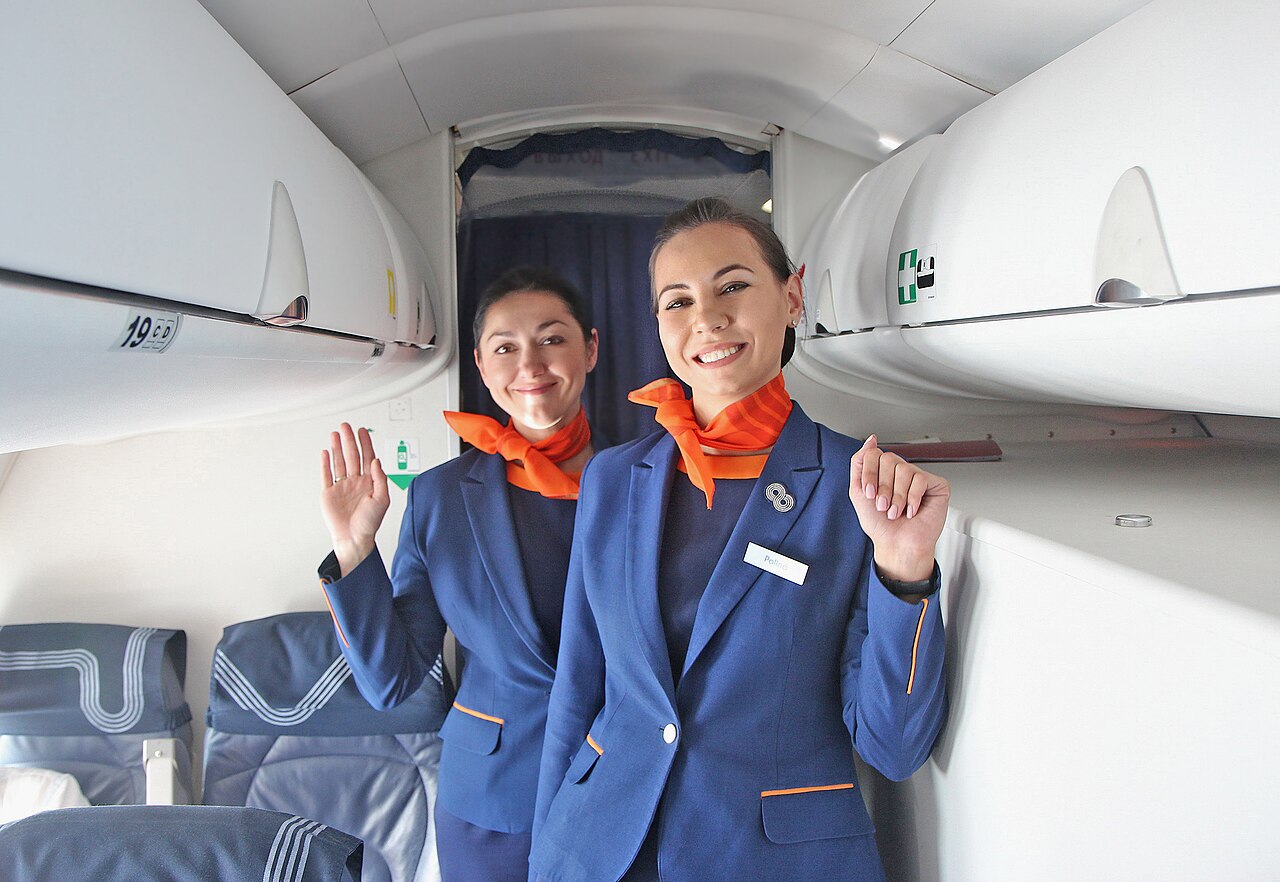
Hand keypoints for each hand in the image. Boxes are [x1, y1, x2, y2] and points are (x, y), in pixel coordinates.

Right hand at [320, 423, 389, 575]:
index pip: (367, 457)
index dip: (365, 443)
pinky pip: (326, 474)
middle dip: (349, 440)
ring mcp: (342, 486)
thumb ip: (380, 479)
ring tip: (335, 434)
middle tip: (346, 426)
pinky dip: (326, 463)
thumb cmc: (369, 524)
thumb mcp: (382, 500)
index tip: (362, 431)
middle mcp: (355, 482)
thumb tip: (376, 461)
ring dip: (337, 447)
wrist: (353, 539)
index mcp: (369, 482)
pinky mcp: (329, 493)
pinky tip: (326, 452)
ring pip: (339, 462)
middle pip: (352, 455)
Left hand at [849, 435, 949, 581]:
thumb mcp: (858, 492)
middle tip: (883, 506)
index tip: (869, 493)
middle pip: (888, 459)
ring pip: (904, 469)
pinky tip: (912, 511)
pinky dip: (912, 499)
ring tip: (896, 511)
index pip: (874, 454)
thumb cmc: (880, 524)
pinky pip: (920, 479)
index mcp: (884, 472)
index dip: (869, 474)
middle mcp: (901, 472)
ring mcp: (919, 477)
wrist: (897, 544)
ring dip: (897, 496)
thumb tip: (871, 441)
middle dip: (882, 487)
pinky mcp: (937, 485)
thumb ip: (860, 463)